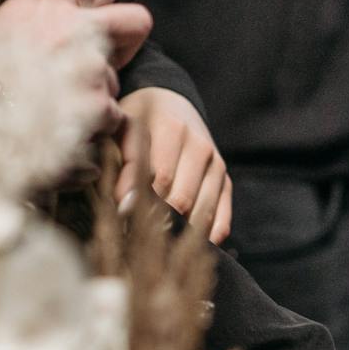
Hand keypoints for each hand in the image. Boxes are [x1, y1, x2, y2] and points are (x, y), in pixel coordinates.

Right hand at [0, 0, 150, 136]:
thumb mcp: (1, 34)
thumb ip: (44, 26)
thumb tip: (72, 30)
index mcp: (41, 2)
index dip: (100, 16)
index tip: (95, 33)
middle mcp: (72, 26)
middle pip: (132, 23)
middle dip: (123, 45)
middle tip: (99, 71)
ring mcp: (91, 67)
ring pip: (116, 83)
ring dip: (96, 101)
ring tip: (54, 114)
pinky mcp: (100, 106)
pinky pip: (113, 120)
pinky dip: (93, 134)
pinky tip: (61, 136)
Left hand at [116, 87, 232, 241]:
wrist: (170, 102)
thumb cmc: (138, 120)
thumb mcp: (123, 131)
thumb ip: (124, 164)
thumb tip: (124, 205)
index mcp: (173, 129)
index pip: (161, 178)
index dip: (141, 203)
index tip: (122, 219)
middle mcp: (201, 147)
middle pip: (183, 198)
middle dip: (159, 221)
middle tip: (137, 237)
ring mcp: (217, 166)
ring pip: (203, 211)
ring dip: (182, 233)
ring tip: (159, 246)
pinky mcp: (226, 181)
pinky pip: (223, 216)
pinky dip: (208, 235)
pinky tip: (189, 245)